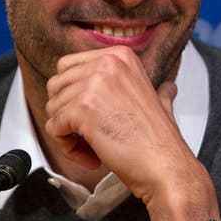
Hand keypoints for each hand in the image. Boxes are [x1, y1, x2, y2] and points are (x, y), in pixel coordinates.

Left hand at [44, 45, 219, 220]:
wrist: (163, 165)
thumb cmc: (159, 140)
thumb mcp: (159, 100)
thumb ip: (155, 90)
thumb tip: (166, 88)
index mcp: (121, 56)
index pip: (69, 67)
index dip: (73, 96)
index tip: (91, 116)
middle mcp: (106, 63)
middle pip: (57, 85)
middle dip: (66, 113)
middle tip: (87, 134)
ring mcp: (94, 83)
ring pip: (53, 107)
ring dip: (67, 133)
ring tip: (92, 147)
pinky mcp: (82, 108)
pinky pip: (53, 127)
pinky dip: (67, 148)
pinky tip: (91, 155)